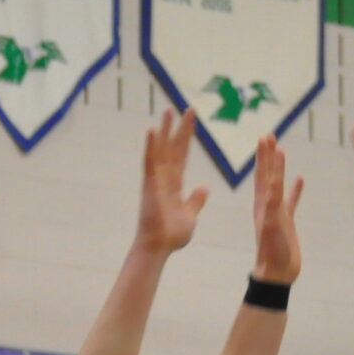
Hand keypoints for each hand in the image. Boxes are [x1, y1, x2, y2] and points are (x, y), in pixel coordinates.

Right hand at [135, 109, 209, 255]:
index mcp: (174, 184)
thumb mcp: (190, 215)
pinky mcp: (150, 185)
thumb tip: (203, 188)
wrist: (159, 247)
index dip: (187, 137)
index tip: (192, 120)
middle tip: (187, 107)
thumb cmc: (171, 236)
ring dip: (164, 129)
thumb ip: (195, 200)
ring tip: (168, 110)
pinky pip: (150, 162)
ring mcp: (155, 180)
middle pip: (173, 147)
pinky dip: (151, 146)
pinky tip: (152, 129)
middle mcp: (164, 178)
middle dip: (180, 127)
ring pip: (161, 149)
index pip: (182, 155)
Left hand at [250, 134, 303, 285]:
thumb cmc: (272, 251)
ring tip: (281, 150)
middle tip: (268, 135)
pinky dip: (295, 189)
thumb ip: (273, 204)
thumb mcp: (272, 225)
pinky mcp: (286, 221)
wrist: (276, 273)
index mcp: (262, 203)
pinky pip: (291, 200)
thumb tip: (273, 182)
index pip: (263, 174)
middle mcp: (267, 204)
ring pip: (278, 184)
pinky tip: (300, 179)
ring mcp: (276, 212)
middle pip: (267, 174)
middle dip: (267, 155)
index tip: (264, 137)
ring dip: (279, 168)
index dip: (264, 156)